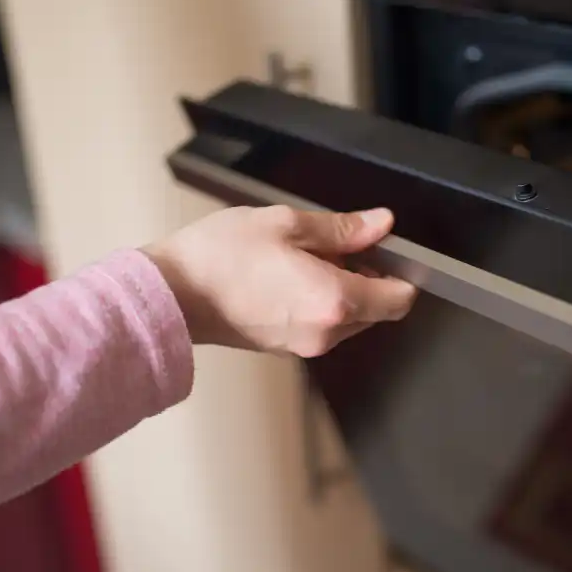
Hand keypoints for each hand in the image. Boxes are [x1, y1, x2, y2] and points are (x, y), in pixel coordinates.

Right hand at [144, 205, 417, 356]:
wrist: (171, 293)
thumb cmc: (220, 256)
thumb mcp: (286, 224)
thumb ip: (342, 228)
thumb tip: (380, 224)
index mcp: (335, 301)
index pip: (400, 300)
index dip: (400, 272)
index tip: (386, 251)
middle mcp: (326, 332)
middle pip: (376, 309)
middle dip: (367, 277)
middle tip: (333, 246)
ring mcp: (304, 345)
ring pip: (349, 318)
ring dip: (340, 289)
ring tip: (301, 258)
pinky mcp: (285, 348)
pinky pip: (320, 325)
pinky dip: (318, 303)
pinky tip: (286, 276)